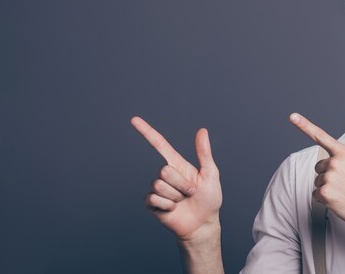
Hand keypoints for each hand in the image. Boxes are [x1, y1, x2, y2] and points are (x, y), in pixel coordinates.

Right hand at [132, 117, 222, 241]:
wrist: (203, 223)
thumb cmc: (210, 198)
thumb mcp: (210, 174)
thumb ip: (204, 153)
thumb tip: (202, 130)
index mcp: (178, 164)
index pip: (159, 144)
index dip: (146, 132)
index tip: (134, 120)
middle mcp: (166, 174)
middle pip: (164, 170)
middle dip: (181, 184)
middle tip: (191, 192)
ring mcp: (158, 189)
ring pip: (160, 185)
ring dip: (176, 195)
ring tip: (183, 201)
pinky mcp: (153, 203)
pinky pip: (154, 198)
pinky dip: (168, 205)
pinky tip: (174, 209)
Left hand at [289, 113, 344, 232]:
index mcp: (343, 154)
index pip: (321, 136)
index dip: (304, 125)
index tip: (292, 116)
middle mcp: (334, 164)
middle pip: (319, 166)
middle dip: (328, 174)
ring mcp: (329, 178)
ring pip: (317, 180)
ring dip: (327, 187)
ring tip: (343, 191)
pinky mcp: (324, 193)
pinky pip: (315, 194)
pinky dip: (324, 198)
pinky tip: (338, 200)